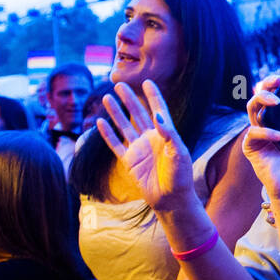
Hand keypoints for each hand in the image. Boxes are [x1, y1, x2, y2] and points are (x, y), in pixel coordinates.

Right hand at [97, 80, 194, 212]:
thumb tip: (157, 116)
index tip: (148, 81)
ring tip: (108, 97)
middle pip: (138, 114)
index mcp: (166, 134)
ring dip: (116, 112)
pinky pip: (116, 144)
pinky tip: (100, 122)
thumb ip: (169, 133)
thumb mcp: (178, 152)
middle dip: (130, 99)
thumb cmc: (180, 176)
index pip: (159, 110)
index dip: (154, 96)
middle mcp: (151, 139)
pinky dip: (107, 134)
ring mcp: (139, 149)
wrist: (171, 199)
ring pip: (124, 125)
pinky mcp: (129, 161)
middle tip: (120, 83)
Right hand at [243, 74, 279, 200]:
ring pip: (252, 108)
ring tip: (278, 102)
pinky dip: (267, 133)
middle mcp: (270, 122)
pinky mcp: (252, 146)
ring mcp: (259, 133)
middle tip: (278, 80)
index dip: (277, 82)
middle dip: (266, 85)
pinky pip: (253, 133)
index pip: (277, 93)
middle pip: (260, 96)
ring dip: (263, 101)